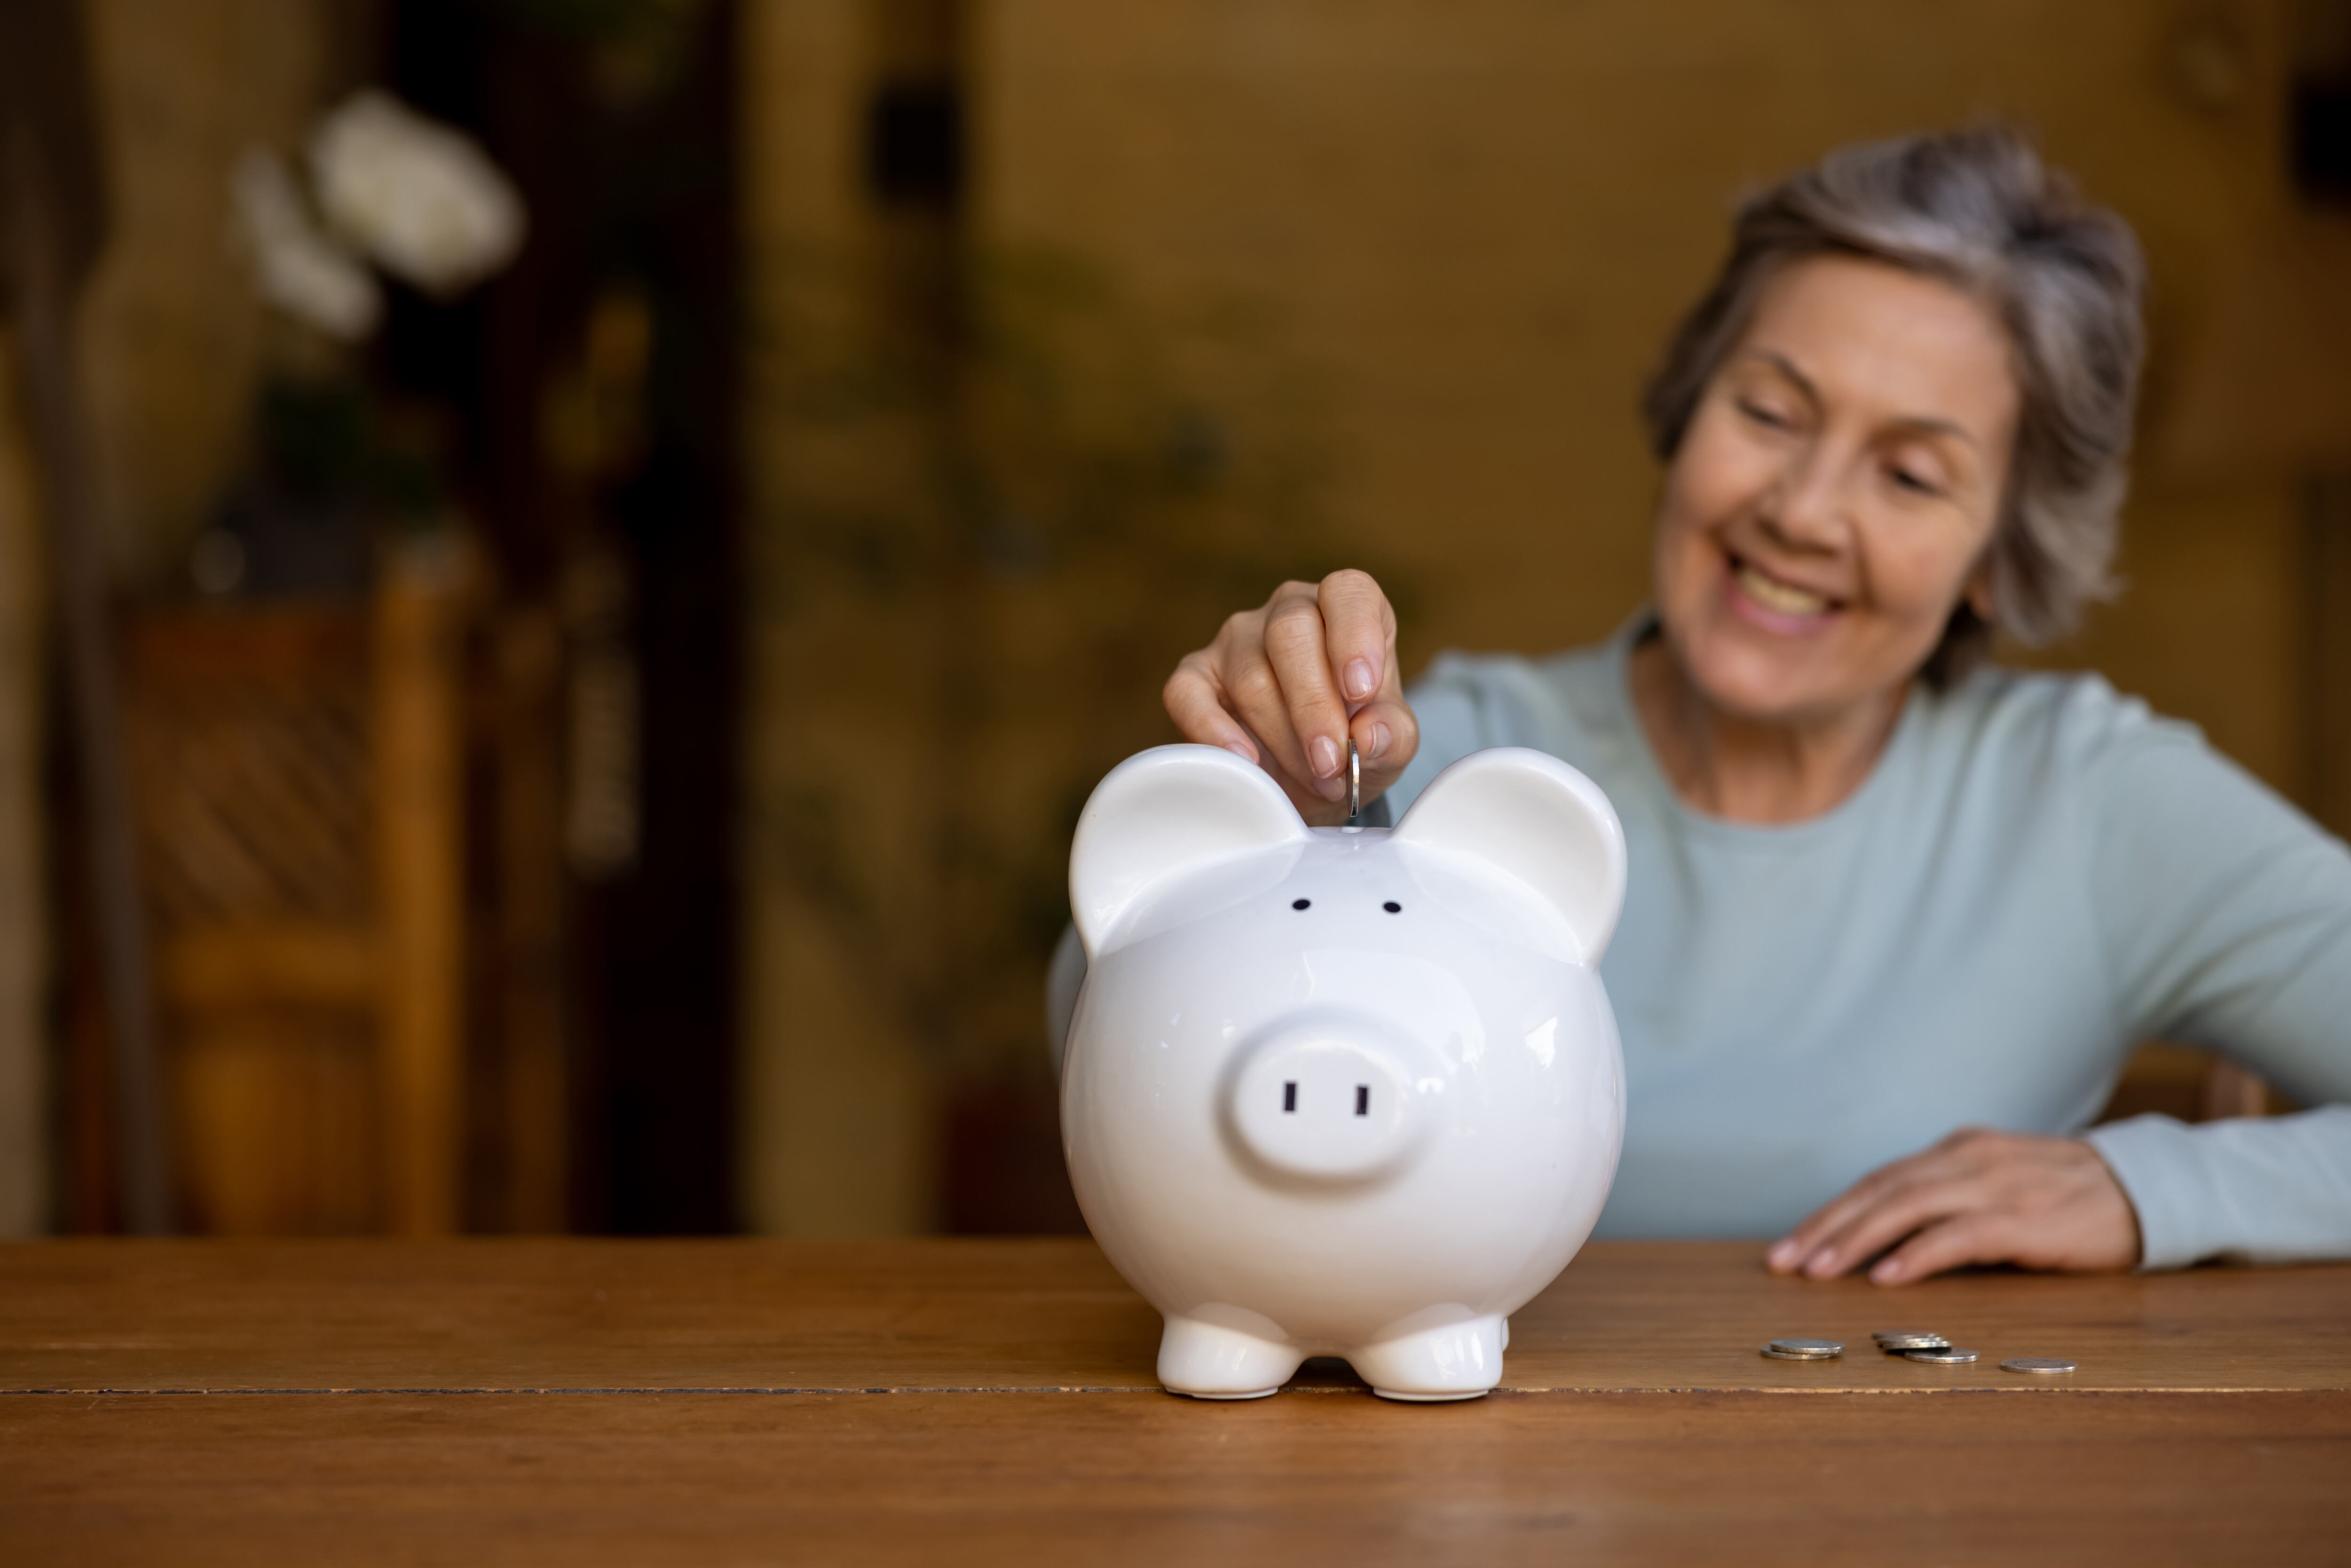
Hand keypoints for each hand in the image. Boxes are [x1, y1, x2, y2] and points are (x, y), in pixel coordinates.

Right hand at [1163, 570, 1418, 825]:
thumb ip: (1393, 735)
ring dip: (1282, 736)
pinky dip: (1213, 730)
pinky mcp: (1195, 677)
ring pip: (1250, 675)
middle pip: (1291, 631)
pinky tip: (1244, 760)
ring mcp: (1236, 641)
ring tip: (1311, 776)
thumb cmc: (1355, 744)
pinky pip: (1188, 694)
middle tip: (1330, 761)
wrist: (1311, 779)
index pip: (1347, 592)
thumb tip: (1371, 735)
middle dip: (1313, 705)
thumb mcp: (1392, 744)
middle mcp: (1288, 611)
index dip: (1354, 635)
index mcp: (1346, 610)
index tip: (1362, 690)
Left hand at [1766, 1127, 2141, 1284]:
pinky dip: (1917, 1254)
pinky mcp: (2024, 1220)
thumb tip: (1887, 1244)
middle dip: (1827, 1227)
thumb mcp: (1998, 1185)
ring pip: (1906, 1207)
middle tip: (1785, 1262)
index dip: (1831, 1213)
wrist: (2143, 1189)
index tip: (1790, 1245)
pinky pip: (1959, 1235)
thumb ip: (1949, 1202)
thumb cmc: (2064, 1197)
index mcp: (1957, 1150)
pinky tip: (1887, 1275)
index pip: (1878, 1180)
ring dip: (1856, 1241)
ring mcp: (1995, 1186)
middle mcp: (1967, 1160)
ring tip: (1819, 1272)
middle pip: (1879, 1191)